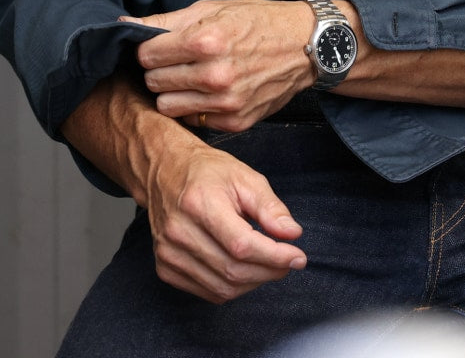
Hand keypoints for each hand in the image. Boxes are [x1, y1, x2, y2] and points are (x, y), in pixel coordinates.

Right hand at [61, 71, 306, 302]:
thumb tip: (292, 234)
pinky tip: (246, 270)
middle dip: (269, 271)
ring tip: (270, 265)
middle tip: (289, 261)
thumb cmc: (208, 172)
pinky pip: (208, 292)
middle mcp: (179, 231)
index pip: (242, 245)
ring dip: (254, 282)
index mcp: (199, 203)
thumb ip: (270, 207)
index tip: (298, 257)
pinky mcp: (165, 267)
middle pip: (233, 270)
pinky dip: (233, 287)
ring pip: (222, 287)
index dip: (274, 256)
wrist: (166, 172)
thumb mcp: (245, 177)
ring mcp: (168, 253)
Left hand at [123, 0, 316, 130]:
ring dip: (174, 92)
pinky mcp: (234, 123)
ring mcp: (225, 103)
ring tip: (192, 77)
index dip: (150, 48)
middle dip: (160, 70)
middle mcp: (214, 75)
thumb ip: (166, 20)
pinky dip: (196, 107)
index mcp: (205, 41)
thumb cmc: (258, 21)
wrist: (306, 46)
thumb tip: (124, 22)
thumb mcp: (213, 8)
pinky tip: (210, 90)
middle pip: (154, 82)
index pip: (146, 55)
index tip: (161, 46)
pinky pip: (193, 120)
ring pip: (167, 106)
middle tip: (178, 60)